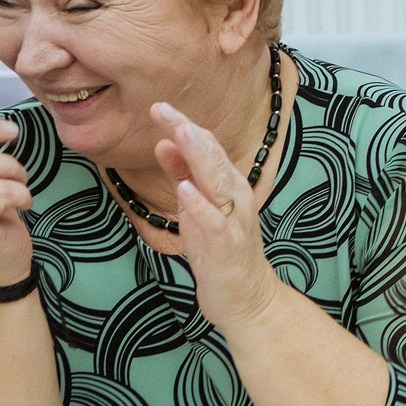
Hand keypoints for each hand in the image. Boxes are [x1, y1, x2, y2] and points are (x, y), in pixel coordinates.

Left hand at [149, 102, 282, 330]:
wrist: (247, 298)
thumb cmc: (220, 251)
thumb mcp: (196, 208)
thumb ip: (183, 176)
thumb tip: (164, 144)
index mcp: (227, 186)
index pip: (206, 148)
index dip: (183, 126)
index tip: (158, 107)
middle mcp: (236, 197)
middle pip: (212, 157)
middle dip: (188, 132)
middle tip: (163, 109)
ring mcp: (234, 221)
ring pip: (217, 182)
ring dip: (198, 157)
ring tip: (180, 134)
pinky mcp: (227, 246)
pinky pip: (214, 222)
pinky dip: (200, 205)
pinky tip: (185, 189)